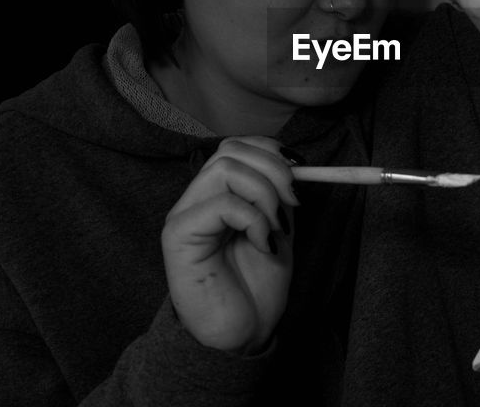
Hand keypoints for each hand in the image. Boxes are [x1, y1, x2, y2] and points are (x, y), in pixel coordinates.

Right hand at [162, 136, 299, 351]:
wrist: (243, 333)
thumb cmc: (256, 286)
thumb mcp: (279, 229)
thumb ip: (280, 197)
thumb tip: (295, 165)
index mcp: (219, 194)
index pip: (238, 145)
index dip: (272, 150)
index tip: (301, 172)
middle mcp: (197, 199)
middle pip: (231, 149)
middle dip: (273, 169)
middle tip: (293, 203)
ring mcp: (184, 214)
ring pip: (225, 168)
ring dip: (264, 195)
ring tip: (274, 229)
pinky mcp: (177, 235)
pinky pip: (222, 203)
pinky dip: (253, 219)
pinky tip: (262, 245)